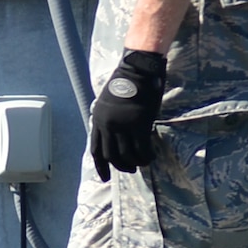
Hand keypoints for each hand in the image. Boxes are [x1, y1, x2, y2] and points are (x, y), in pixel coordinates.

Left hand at [89, 50, 166, 179]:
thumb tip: (114, 136)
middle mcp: (107, 125)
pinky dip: (146, 156)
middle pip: (111, 155)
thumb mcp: (108, 102)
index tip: (105, 177)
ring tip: (144, 163)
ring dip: (136, 163)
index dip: (101, 166)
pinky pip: (142, 149)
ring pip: (127, 155)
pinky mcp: (139, 124)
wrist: (138, 69)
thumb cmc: (126, 83)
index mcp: (97, 119)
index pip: (96, 149)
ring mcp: (123, 125)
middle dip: (121, 166)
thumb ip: (109, 119)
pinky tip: (151, 156)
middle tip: (131, 170)